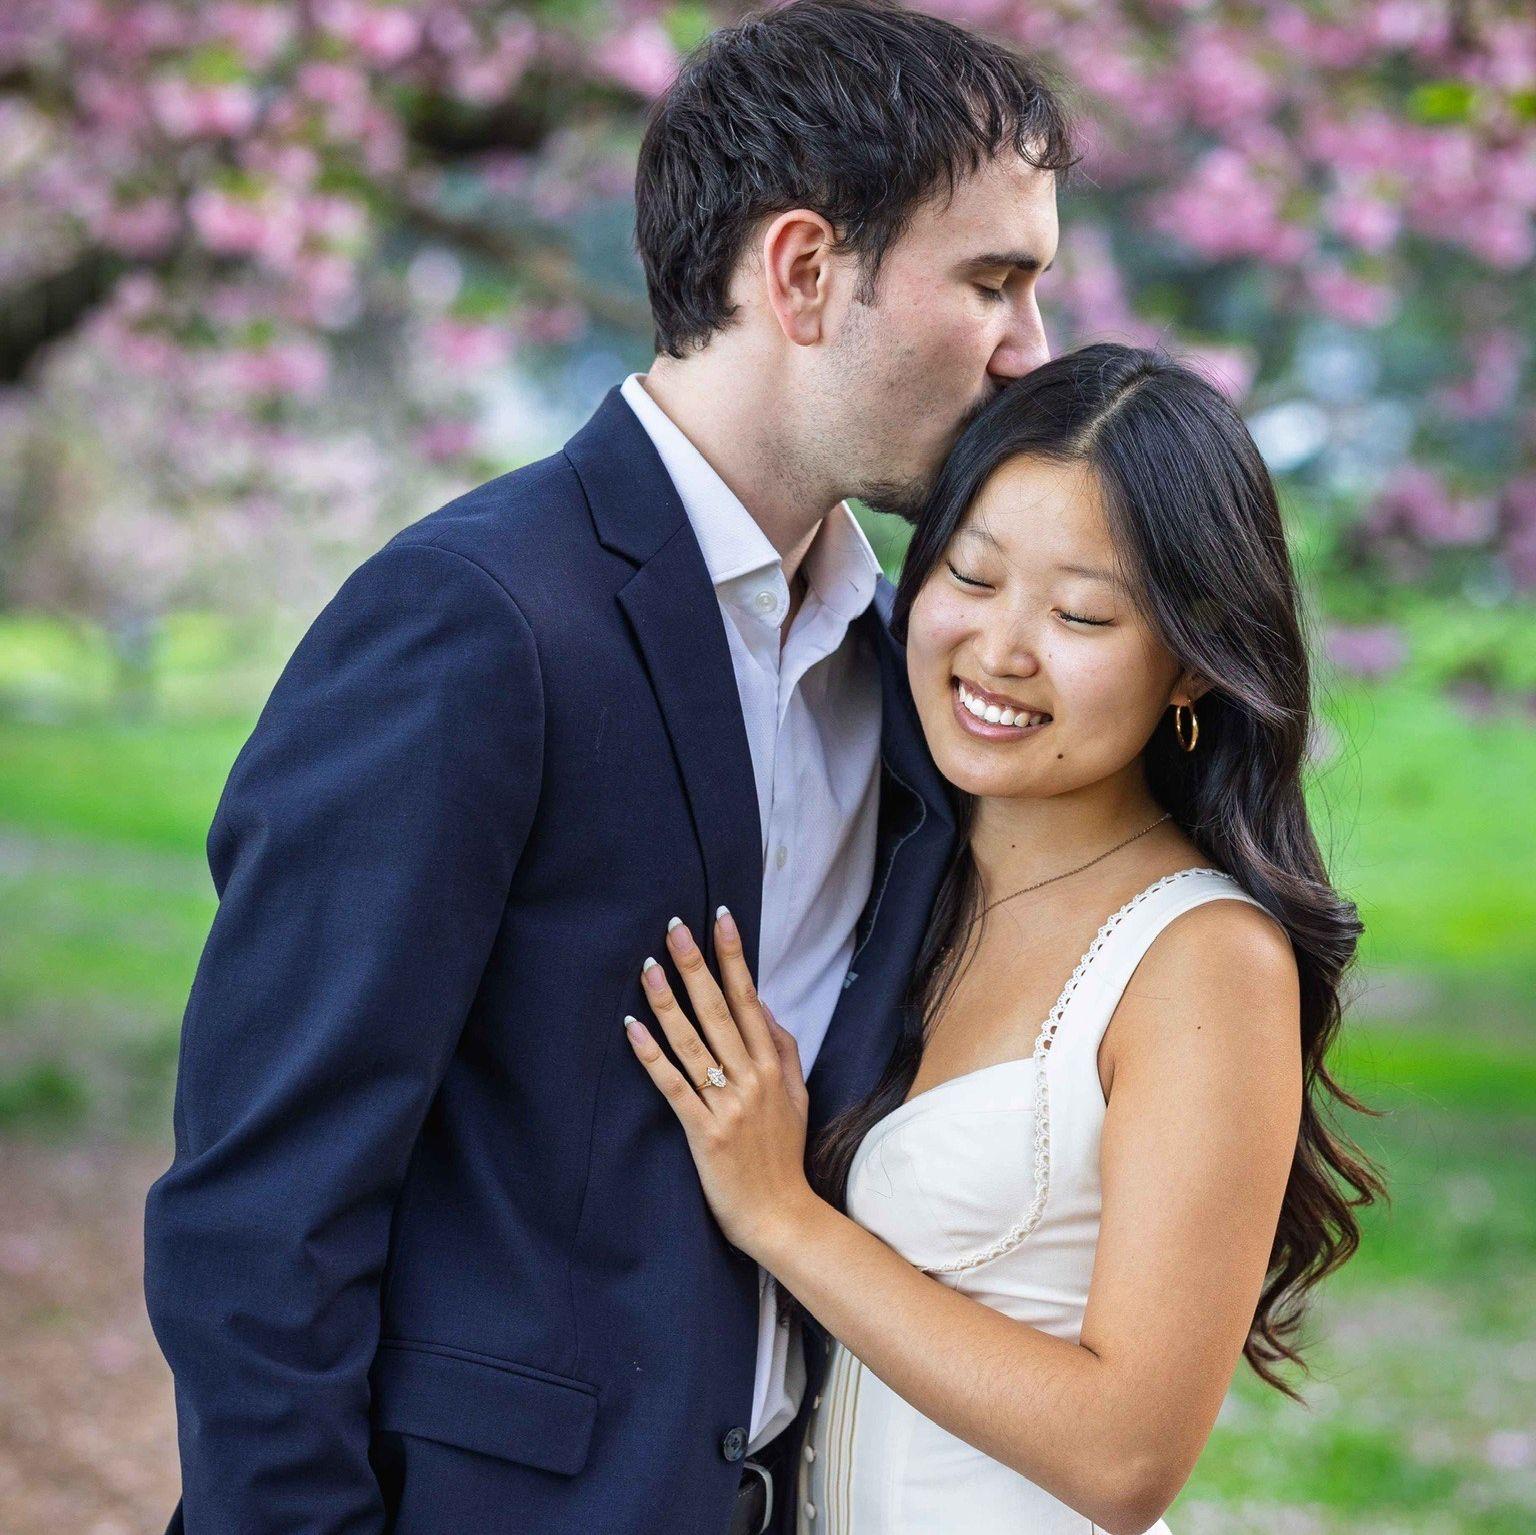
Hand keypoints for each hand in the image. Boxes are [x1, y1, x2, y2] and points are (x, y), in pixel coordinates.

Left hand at [624, 907, 818, 1261]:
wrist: (782, 1217)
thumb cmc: (784, 1156)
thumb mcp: (798, 1097)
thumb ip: (783, 1051)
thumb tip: (765, 1008)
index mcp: (772, 1066)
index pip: (750, 999)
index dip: (735, 958)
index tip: (721, 919)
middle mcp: (751, 1078)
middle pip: (719, 1011)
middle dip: (696, 966)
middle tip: (675, 927)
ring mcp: (728, 1105)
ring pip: (692, 1042)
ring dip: (668, 1002)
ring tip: (647, 966)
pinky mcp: (704, 1132)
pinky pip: (673, 1086)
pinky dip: (651, 1055)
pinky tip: (631, 1028)